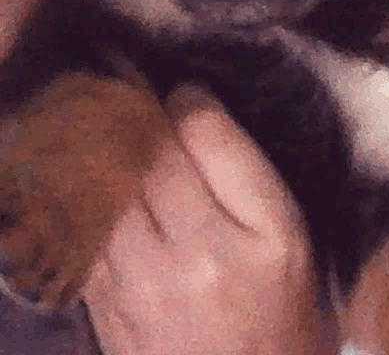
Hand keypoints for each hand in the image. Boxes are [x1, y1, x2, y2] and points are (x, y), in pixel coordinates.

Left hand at [82, 85, 337, 354]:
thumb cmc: (280, 307)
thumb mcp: (289, 233)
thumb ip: (246, 167)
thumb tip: (193, 107)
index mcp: (263, 234)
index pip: (208, 135)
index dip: (191, 100)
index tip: (187, 93)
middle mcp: (199, 258)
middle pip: (151, 152)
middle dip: (144, 111)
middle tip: (143, 93)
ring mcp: (143, 284)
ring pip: (109, 180)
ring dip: (111, 143)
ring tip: (117, 123)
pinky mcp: (106, 301)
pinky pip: (86, 222)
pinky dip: (91, 186)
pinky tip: (101, 172)